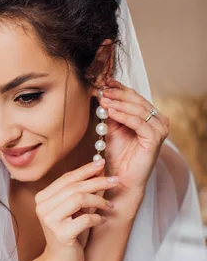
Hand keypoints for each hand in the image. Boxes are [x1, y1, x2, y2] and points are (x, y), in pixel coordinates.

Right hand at [35, 160, 119, 260]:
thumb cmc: (70, 234)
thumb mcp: (73, 210)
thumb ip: (80, 192)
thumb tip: (99, 170)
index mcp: (43, 198)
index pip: (66, 178)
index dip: (85, 169)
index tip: (102, 163)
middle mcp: (43, 207)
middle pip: (74, 187)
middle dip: (98, 182)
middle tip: (116, 181)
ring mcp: (50, 221)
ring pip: (79, 199)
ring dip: (99, 200)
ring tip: (109, 206)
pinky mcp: (61, 234)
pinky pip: (85, 219)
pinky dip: (98, 218)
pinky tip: (102, 220)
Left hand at [100, 78, 168, 196]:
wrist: (122, 179)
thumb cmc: (118, 156)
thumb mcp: (112, 129)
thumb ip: (110, 112)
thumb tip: (101, 92)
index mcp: (150, 116)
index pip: (134, 97)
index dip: (119, 88)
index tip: (103, 81)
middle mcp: (158, 121)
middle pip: (137, 101)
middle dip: (118, 94)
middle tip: (102, 89)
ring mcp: (159, 129)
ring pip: (138, 110)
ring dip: (119, 103)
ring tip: (103, 99)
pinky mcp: (155, 139)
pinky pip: (138, 123)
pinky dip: (123, 116)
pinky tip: (111, 111)